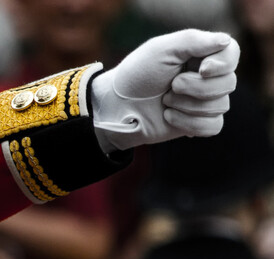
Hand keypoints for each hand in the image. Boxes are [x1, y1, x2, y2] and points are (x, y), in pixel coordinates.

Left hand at [92, 29, 238, 151]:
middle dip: (195, 88)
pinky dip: (190, 124)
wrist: (117, 107)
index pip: (232, 54)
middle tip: (170, 86)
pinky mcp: (198, 123)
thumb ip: (193, 41)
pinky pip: (213, 126)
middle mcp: (208, 76)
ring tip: (165, 101)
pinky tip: (169, 117)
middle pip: (228, 84)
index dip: (222, 64)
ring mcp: (205, 100)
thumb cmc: (137, 75)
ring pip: (221, 106)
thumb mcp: (160, 50)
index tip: (202, 69)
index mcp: (201, 54)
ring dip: (187, 106)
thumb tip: (225, 42)